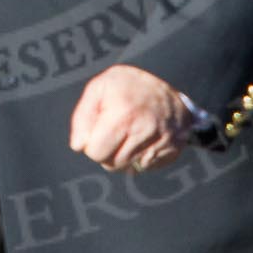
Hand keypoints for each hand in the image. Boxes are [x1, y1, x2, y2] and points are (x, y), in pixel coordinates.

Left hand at [68, 65, 189, 172]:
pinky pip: (147, 167)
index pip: (96, 153)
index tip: (99, 128)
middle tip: (113, 130)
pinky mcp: (174, 149)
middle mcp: (146, 129)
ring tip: (129, 132)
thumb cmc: (128, 85)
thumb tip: (78, 146)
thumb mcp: (100, 87)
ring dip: (123, 155)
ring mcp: (163, 141)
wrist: (167, 84)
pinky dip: (141, 157)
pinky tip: (143, 139)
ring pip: (128, 168)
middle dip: (107, 151)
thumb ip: (83, 116)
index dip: (92, 143)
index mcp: (124, 113)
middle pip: (112, 164)